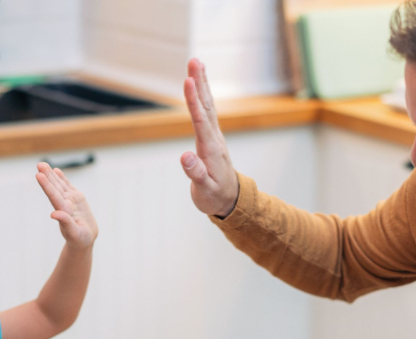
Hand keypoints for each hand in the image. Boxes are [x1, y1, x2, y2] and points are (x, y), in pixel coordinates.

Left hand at [36, 162, 98, 249]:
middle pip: (54, 187)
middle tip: (39, 164)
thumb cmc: (80, 239)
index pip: (53, 196)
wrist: (85, 240)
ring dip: (51, 175)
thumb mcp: (74, 233)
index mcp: (63, 211)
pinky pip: (68, 186)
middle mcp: (64, 204)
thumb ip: (65, 223)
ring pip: (59, 185)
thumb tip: (53, 214)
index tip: (38, 175)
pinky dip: (62, 178)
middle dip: (47, 176)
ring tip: (42, 164)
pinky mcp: (77, 199)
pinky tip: (56, 171)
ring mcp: (70, 200)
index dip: (46, 185)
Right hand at [180, 58, 239, 217]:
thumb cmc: (215, 197)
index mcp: (210, 150)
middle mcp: (215, 139)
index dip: (193, 101)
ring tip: (196, 63)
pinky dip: (202, 96)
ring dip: (202, 84)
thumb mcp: (205, 190)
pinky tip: (199, 84)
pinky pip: (207, 111)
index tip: (188, 81)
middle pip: (206, 106)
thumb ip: (196, 174)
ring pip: (207, 105)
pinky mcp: (212, 137)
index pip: (200, 121)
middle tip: (194, 61)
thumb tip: (185, 157)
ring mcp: (215, 136)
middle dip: (199, 83)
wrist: (231, 200)